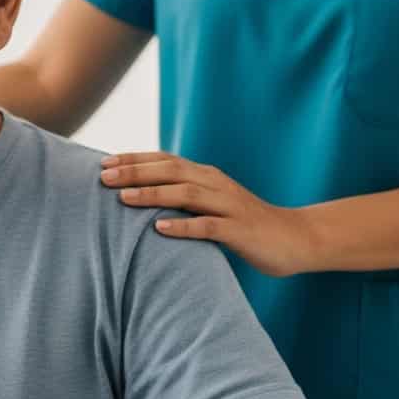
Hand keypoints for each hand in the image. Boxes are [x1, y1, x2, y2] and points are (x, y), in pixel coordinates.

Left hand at [100, 152, 312, 276]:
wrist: (296, 238)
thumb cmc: (245, 223)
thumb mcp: (211, 204)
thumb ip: (183, 196)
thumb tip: (141, 194)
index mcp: (206, 176)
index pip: (165, 160)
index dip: (134, 160)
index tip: (103, 163)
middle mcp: (215, 184)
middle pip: (170, 171)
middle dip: (134, 172)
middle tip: (103, 177)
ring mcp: (229, 206)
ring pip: (186, 194)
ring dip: (152, 194)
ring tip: (123, 198)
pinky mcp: (240, 230)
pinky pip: (208, 226)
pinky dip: (183, 226)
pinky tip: (159, 229)